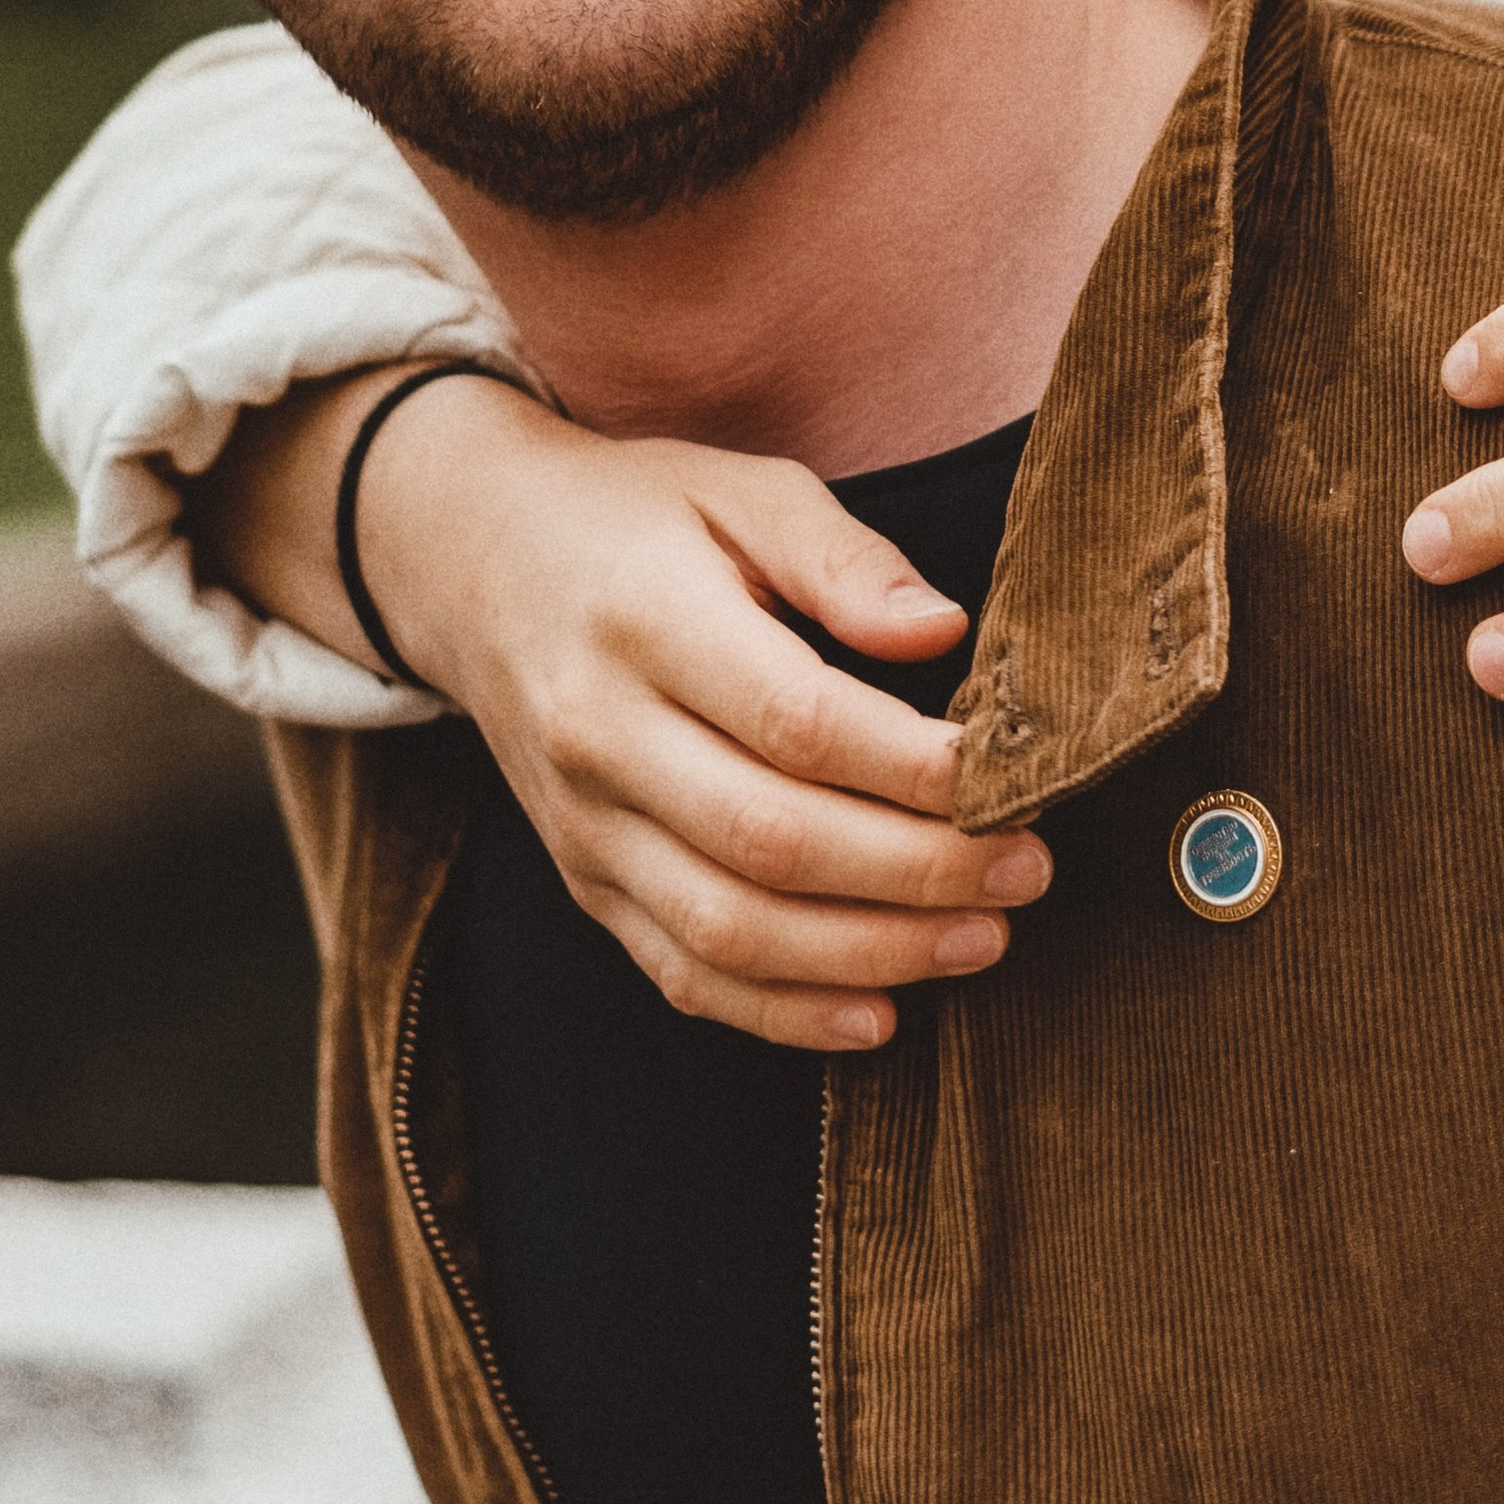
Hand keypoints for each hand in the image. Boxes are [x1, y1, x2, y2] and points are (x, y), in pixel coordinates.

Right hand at [347, 377, 1048, 1050]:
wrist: (474, 564)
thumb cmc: (636, 518)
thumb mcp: (742, 490)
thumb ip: (844, 559)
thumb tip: (945, 630)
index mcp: (647, 620)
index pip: (798, 720)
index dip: (913, 766)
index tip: (1011, 777)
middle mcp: (601, 734)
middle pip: (773, 839)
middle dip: (918, 872)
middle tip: (1029, 870)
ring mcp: (584, 825)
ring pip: (731, 929)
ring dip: (870, 954)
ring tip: (983, 937)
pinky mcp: (583, 882)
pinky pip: (682, 972)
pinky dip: (783, 1012)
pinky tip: (878, 1011)